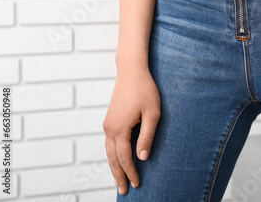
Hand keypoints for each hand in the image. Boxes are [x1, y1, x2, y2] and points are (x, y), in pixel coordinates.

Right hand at [103, 67, 160, 194]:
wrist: (131, 71)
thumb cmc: (145, 90)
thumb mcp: (153, 113)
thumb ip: (147, 136)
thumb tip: (142, 157)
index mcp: (120, 128)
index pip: (125, 158)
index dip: (131, 172)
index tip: (137, 184)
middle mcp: (110, 128)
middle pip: (113, 158)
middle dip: (118, 175)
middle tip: (124, 191)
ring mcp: (108, 123)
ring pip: (109, 151)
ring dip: (114, 166)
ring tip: (118, 180)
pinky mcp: (110, 119)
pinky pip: (109, 143)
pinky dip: (112, 155)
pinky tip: (117, 159)